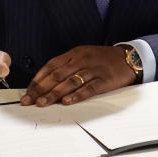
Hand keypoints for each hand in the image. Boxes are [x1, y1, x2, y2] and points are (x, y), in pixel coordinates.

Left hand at [20, 45, 135, 106]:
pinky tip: (67, 102)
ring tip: (42, 103)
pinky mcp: (104, 80)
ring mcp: (93, 70)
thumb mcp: (84, 55)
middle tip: (29, 100)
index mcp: (75, 53)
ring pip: (70, 82)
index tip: (28, 92)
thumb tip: (46, 82)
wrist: (129, 58)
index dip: (38, 79)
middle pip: (57, 75)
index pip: (51, 66)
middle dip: (41, 89)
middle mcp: (82, 60)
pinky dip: (76, 95)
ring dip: (54, 94)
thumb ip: (67, 65)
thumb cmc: (103, 59)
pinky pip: (88, 89)